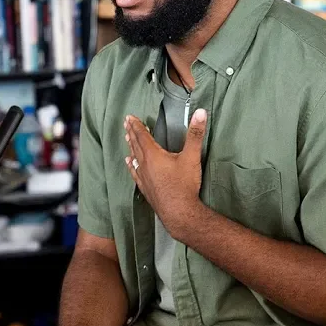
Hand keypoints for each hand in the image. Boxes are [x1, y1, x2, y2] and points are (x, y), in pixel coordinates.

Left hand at [124, 109, 207, 239]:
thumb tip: (200, 112)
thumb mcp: (192, 157)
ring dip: (131, 147)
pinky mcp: (145, 188)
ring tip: (126, 138)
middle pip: (136, 145)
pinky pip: (135, 172)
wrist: (179, 213)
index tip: (129, 117)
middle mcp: (145, 165)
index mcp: (153, 155)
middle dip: (131, 133)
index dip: (137, 125)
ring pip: (134, 158)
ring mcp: (143, 177)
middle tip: (126, 123)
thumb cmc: (185, 185)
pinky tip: (129, 162)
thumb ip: (195, 134)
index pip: (142, 136)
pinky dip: (131, 164)